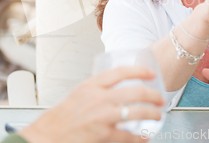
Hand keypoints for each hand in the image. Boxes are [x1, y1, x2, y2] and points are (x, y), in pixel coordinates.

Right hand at [20, 66, 164, 142]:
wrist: (48, 135)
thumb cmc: (62, 118)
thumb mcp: (79, 94)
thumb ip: (97, 90)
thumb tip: (116, 90)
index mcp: (91, 85)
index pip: (120, 72)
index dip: (139, 71)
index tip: (151, 73)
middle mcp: (98, 98)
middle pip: (134, 91)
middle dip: (152, 95)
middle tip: (159, 99)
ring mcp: (102, 116)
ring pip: (136, 112)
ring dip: (151, 114)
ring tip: (157, 115)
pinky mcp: (104, 134)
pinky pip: (129, 136)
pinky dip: (140, 137)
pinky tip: (145, 137)